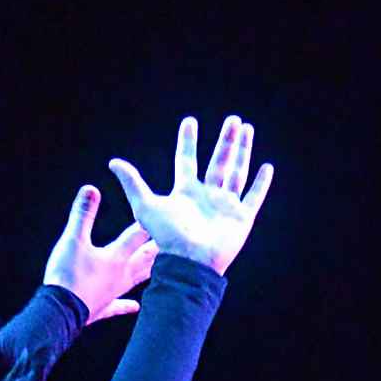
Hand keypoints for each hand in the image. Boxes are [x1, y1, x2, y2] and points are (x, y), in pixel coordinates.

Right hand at [42, 184, 157, 323]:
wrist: (60, 312)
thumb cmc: (68, 275)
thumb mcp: (73, 240)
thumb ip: (83, 214)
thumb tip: (91, 189)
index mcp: (116, 257)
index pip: (138, 235)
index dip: (149, 222)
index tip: (167, 213)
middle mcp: (121, 274)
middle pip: (145, 258)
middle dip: (159, 247)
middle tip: (178, 241)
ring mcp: (114, 292)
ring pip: (138, 279)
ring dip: (150, 272)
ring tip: (165, 269)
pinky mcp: (103, 307)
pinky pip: (119, 305)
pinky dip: (127, 305)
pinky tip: (135, 306)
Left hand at [105, 114, 274, 278]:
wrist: (191, 261)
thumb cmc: (167, 237)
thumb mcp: (145, 205)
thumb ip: (132, 183)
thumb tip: (113, 163)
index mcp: (185, 192)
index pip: (187, 160)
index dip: (187, 141)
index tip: (190, 121)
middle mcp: (206, 197)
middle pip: (218, 161)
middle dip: (226, 140)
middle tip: (232, 120)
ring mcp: (225, 206)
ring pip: (236, 172)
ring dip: (242, 150)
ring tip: (247, 129)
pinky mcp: (241, 218)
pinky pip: (253, 196)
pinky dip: (261, 183)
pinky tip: (266, 167)